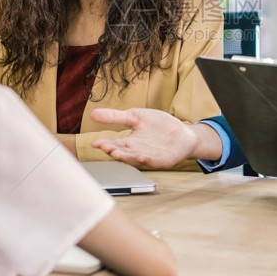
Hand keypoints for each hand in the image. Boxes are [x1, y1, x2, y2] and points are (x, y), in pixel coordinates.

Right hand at [90, 108, 222, 168]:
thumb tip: (93, 113)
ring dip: (127, 157)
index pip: (114, 144)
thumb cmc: (158, 125)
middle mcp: (137, 152)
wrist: (182, 133)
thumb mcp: (135, 117)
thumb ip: (116, 117)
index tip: (96, 143)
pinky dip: (147, 160)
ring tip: (118, 153)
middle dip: (114, 151)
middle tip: (106, 148)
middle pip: (123, 153)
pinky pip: (153, 162)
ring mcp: (149, 157)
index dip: (105, 144)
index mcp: (129, 142)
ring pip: (135, 159)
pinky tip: (142, 157)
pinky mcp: (162, 160)